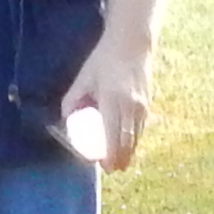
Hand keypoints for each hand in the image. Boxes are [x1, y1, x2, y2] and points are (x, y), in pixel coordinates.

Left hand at [60, 29, 154, 168]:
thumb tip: (65, 119)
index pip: (112, 134)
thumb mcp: (84, 77)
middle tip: (111, 169)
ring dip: (129, 152)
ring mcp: (141, 106)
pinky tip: (128, 147)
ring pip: (136, 137)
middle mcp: (130, 105)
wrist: (132, 44)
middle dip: (120, 159)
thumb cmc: (104, 60)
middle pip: (127, 141)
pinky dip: (134, 140)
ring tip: (120, 164)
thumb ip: (73, 99)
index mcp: (112, 99)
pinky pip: (141, 129)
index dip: (110, 154)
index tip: (105, 166)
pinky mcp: (148, 105)